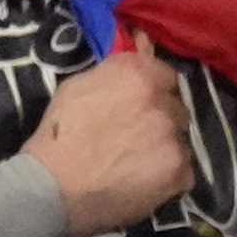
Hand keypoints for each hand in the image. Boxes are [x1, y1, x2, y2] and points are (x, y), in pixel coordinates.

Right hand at [26, 43, 194, 236]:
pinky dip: (169, 178)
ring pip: (180, 138)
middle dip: (161, 118)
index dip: (154, 90)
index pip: (166, 75)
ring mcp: (173, 138)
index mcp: (137, 75)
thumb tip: (141, 48)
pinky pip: (184, 171)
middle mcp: (162, 102)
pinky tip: (145, 183)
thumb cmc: (58, 136)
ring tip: (137, 163)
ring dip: (165, 147)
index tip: (141, 105)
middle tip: (137, 136)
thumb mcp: (78, 86)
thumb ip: (115, 70)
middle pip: (176, 107)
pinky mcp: (179, 171)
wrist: (52, 188)